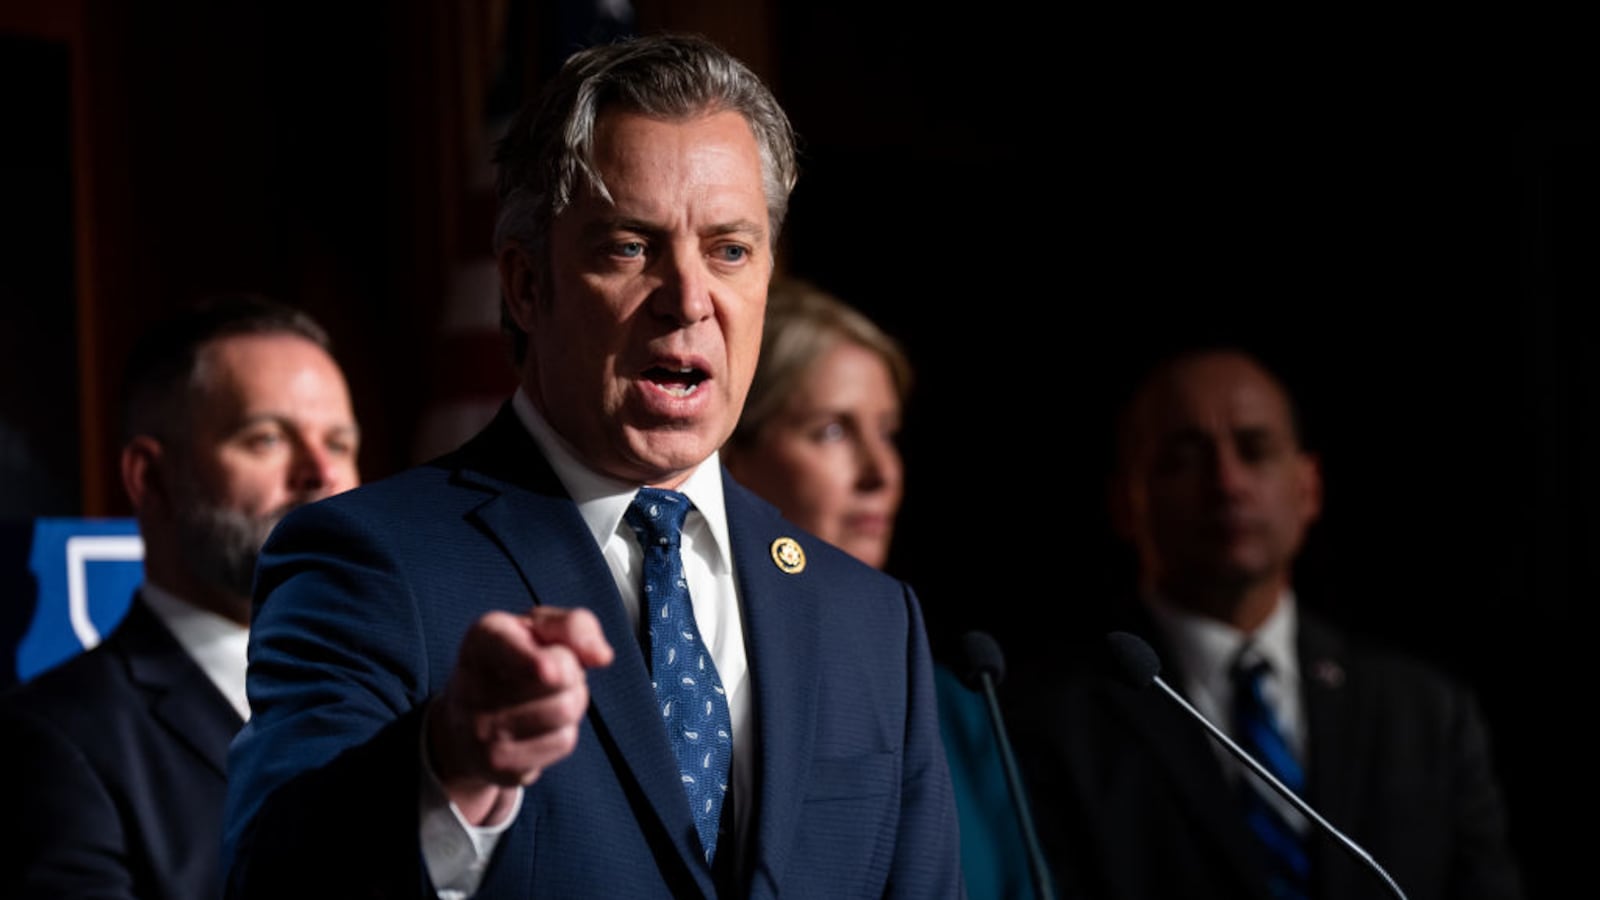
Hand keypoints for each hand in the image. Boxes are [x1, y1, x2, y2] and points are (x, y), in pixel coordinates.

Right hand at [428, 606, 613, 820]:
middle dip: (572, 675)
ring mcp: (482, 732)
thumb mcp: (538, 628)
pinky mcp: (499, 766)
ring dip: (572, 702)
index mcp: (483, 639)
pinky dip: (563, 731)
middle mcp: (473, 686)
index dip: (545, 665)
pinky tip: (539, 726)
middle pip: (564, 681)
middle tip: (553, 675)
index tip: (549, 670)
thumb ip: (575, 626)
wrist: (466, 720)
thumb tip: (602, 656)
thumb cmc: (513, 660)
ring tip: (548, 698)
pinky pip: (563, 743)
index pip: (520, 656)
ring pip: (566, 711)